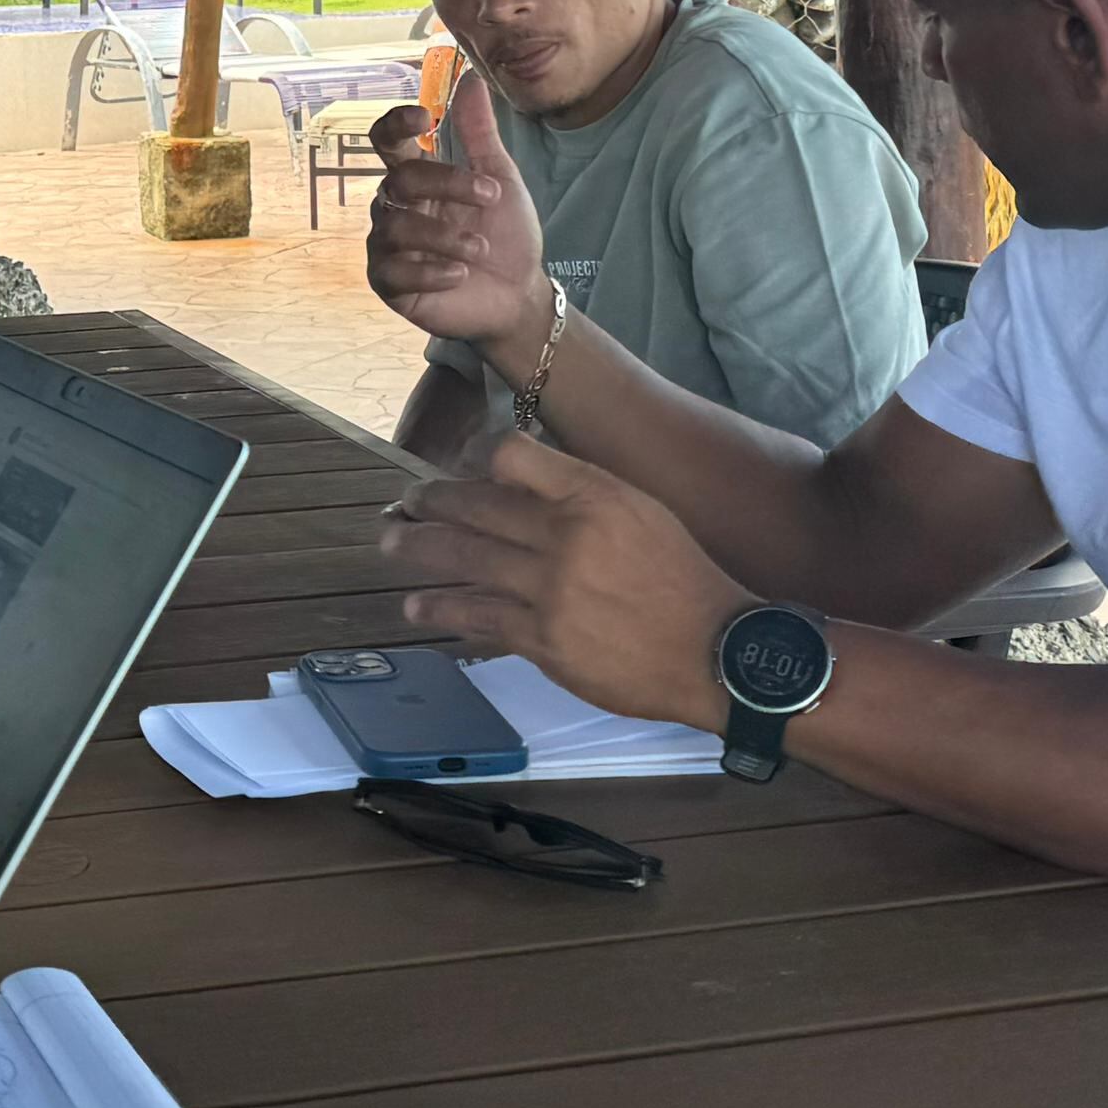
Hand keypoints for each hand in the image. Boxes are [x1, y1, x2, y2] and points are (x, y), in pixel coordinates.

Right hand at [365, 78, 550, 362]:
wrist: (518, 295)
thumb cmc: (506, 236)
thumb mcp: (500, 180)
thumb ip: (480, 134)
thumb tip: (470, 78)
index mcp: (418, 179)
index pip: (386, 141)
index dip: (396, 124)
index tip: (425, 117)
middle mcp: (395, 208)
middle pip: (398, 180)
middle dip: (448, 185)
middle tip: (491, 197)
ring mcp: (387, 247)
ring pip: (395, 226)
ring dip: (444, 235)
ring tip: (479, 248)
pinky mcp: (389, 285)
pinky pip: (392, 271)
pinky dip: (430, 270)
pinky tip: (459, 274)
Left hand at [380, 430, 741, 731]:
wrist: (716, 652)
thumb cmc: (682, 578)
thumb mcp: (642, 512)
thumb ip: (584, 493)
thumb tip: (525, 481)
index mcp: (595, 496)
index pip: (515, 456)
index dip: (477, 456)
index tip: (460, 463)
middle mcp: (567, 536)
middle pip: (477, 507)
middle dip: (431, 503)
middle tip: (403, 502)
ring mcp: (550, 590)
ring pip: (467, 561)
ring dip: (420, 550)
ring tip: (391, 542)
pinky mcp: (543, 640)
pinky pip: (480, 617)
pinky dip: (444, 608)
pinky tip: (418, 605)